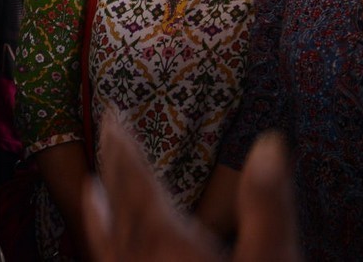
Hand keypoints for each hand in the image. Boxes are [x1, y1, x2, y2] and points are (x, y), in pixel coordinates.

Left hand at [82, 118, 299, 261]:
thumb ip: (268, 206)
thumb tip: (269, 144)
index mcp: (167, 242)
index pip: (136, 180)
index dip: (124, 146)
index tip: (114, 115)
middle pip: (118, 203)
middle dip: (113, 165)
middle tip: (107, 132)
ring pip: (107, 240)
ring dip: (102, 207)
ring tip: (93, 187)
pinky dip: (104, 246)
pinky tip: (106, 249)